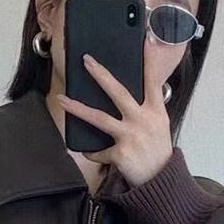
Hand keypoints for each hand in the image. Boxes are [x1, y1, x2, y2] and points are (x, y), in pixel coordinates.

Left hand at [59, 53, 173, 186]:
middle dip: (101, 75)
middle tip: (86, 61)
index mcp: (156, 112)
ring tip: (62, 99)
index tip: (146, 41)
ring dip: (78, 108)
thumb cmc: (158, 152)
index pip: (154, 82)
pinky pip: (98, 149)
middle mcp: (144, 121)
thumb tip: (132, 92)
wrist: (161, 182)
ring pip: (99, 118)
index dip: (150, 61)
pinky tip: (89, 151)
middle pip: (119, 92)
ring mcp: (131, 137)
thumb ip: (148, 108)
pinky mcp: (120, 154)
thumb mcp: (160, 126)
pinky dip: (92, 151)